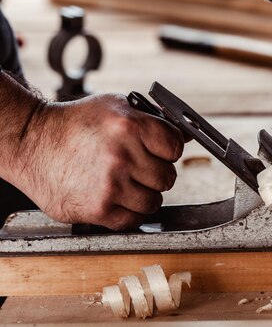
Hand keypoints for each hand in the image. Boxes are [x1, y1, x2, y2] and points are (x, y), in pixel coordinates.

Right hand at [18, 94, 183, 229]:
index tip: (159, 151)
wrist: (31, 142)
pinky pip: (133, 220)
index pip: (175, 147)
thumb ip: (153, 119)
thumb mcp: (116, 106)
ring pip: (154, 201)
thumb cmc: (75, 123)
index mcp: (130, 127)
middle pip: (168, 177)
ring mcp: (111, 185)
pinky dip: (129, 212)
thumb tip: (186, 136)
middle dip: (156, 173)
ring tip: (125, 183)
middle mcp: (122, 156)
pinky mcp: (99, 209)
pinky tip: (116, 197)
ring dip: (144, 195)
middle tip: (138, 168)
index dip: (168, 150)